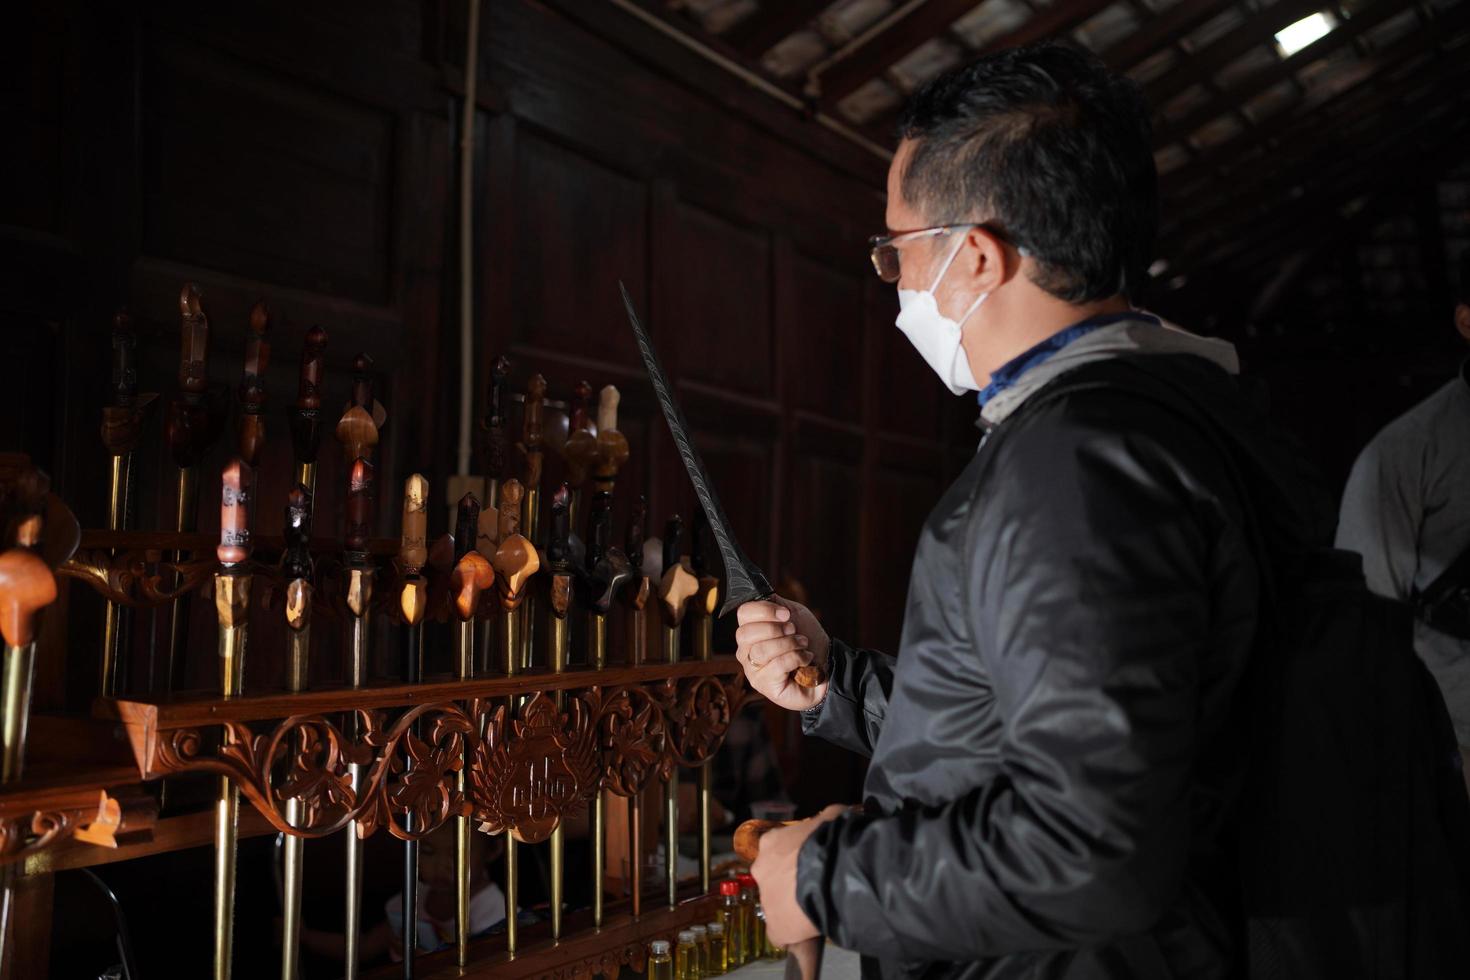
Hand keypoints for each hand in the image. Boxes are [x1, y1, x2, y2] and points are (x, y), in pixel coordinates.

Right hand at [736, 597, 829, 711]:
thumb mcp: (794, 614)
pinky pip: (776, 666)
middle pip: (745, 633)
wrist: (827, 665)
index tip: (785, 614)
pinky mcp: (764, 685)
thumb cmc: (808, 639)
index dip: (764, 610)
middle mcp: (746, 650)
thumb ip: (776, 603)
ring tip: (803, 644)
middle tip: (794, 630)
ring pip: (761, 650)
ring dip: (788, 644)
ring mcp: (753, 669)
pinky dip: (796, 658)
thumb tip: (761, 594)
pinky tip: (806, 659)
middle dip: (774, 629)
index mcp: (750, 630)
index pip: (743, 614)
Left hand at [750, 804, 845, 947]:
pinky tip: (810, 931)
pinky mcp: (776, 926)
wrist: (836, 868)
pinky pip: (782, 934)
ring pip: (777, 906)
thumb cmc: (833, 838)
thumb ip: (825, 820)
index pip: (776, 851)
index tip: (805, 864)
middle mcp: (762, 869)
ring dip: (793, 907)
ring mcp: (766, 899)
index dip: (792, 859)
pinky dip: (794, 935)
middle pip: (773, 879)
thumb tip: (835, 818)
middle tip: (812, 886)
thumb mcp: (830, 818)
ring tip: (818, 907)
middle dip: (789, 884)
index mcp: (772, 841)